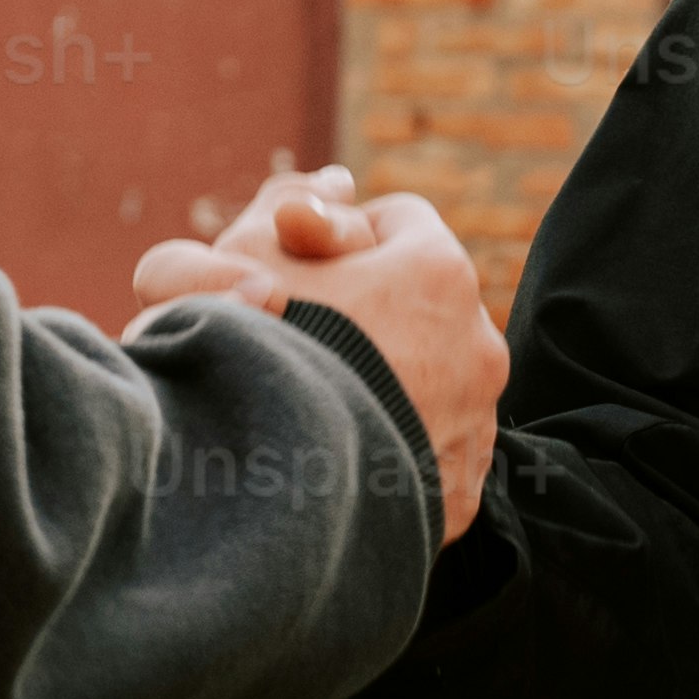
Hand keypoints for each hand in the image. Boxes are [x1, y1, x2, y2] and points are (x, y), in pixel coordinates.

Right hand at [136, 146, 504, 538]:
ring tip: (310, 408)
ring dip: (381, 385)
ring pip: (429, 383)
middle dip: (366, 316)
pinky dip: (387, 455)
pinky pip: (426, 458)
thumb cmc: (244, 362)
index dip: (340, 237)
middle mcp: (478, 344)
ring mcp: (476, 425)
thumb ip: (270, 212)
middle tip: (296, 343)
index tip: (296, 268)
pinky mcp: (458, 495)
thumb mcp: (220, 265)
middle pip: (417, 307)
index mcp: (437, 270)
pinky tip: (331, 463)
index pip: (398, 219)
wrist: (267, 504)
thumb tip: (322, 194)